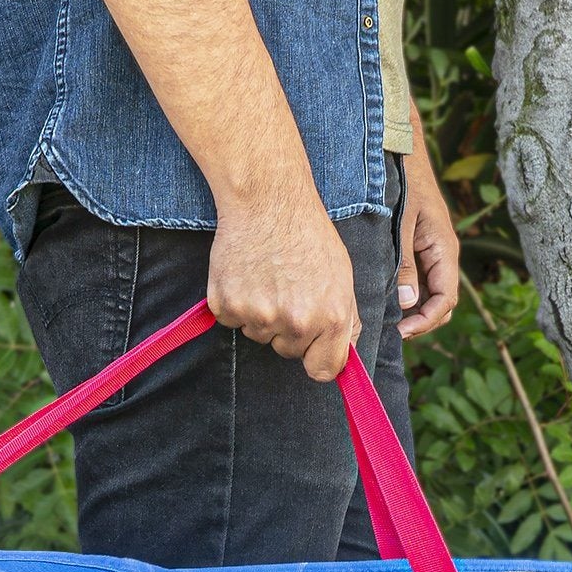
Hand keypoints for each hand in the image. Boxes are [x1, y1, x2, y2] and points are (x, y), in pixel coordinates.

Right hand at [207, 187, 360, 382]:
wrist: (267, 201)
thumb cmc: (308, 235)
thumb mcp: (342, 275)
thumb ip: (346, 318)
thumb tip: (346, 351)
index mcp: (330, 318)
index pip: (324, 370)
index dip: (319, 358)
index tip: (313, 349)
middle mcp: (295, 322)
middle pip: (289, 351)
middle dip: (289, 329)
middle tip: (288, 290)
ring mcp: (258, 315)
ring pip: (259, 336)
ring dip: (262, 315)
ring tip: (267, 277)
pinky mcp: (226, 306)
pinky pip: (233, 321)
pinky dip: (236, 304)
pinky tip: (246, 275)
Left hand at [396, 130, 460, 341]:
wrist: (401, 153)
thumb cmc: (402, 184)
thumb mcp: (401, 225)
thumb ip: (404, 264)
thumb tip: (407, 303)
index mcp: (444, 250)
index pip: (446, 299)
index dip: (426, 321)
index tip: (401, 331)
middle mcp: (442, 255)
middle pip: (440, 303)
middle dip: (421, 321)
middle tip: (391, 331)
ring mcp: (432, 253)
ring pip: (429, 294)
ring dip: (413, 311)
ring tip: (385, 319)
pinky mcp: (419, 249)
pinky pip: (419, 281)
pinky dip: (406, 295)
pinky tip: (384, 299)